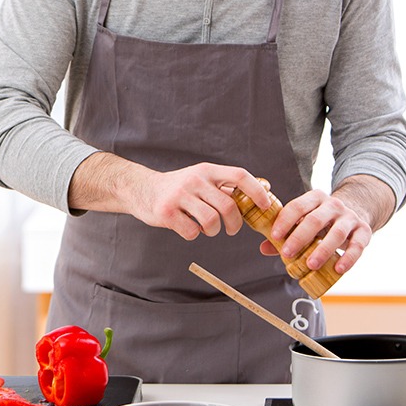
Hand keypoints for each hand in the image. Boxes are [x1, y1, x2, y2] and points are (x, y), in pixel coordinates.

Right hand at [124, 161, 271, 240]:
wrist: (141, 189)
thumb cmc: (177, 188)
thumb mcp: (199, 178)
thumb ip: (222, 185)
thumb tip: (257, 194)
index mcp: (206, 170)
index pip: (239, 176)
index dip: (256, 191)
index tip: (265, 205)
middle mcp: (194, 180)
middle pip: (228, 205)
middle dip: (235, 224)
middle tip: (232, 230)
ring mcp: (179, 195)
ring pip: (211, 221)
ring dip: (213, 231)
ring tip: (208, 230)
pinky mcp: (166, 212)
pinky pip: (191, 231)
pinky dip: (194, 235)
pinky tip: (189, 228)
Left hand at [264, 177, 390, 273]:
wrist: (357, 209)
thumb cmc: (324, 219)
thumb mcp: (306, 219)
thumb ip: (287, 232)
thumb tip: (264, 248)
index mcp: (315, 198)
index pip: (297, 206)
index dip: (285, 221)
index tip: (274, 236)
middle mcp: (333, 205)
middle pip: (315, 220)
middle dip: (299, 237)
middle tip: (287, 253)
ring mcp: (350, 217)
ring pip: (337, 233)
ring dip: (322, 250)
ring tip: (311, 265)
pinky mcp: (364, 231)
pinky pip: (358, 246)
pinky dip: (348, 258)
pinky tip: (338, 269)